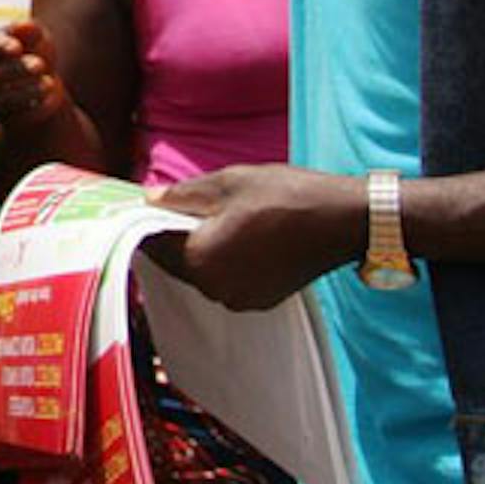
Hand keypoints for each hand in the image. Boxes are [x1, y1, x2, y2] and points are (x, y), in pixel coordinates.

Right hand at [0, 21, 68, 132]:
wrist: (45, 82)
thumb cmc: (35, 51)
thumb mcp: (36, 36)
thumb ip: (30, 29)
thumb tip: (24, 24)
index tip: (17, 48)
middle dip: (14, 70)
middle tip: (39, 64)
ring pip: (0, 99)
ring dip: (26, 90)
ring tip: (49, 82)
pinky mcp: (2, 117)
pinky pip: (14, 115)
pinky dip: (32, 105)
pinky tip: (48, 96)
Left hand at [144, 164, 364, 310]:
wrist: (341, 221)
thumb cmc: (285, 196)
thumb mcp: (228, 183)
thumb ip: (182, 195)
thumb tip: (149, 199)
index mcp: (200, 259)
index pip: (153, 245)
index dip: (145, 224)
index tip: (143, 209)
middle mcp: (214, 288)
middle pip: (175, 263)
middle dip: (172, 237)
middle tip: (177, 208)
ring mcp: (238, 299)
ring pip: (200, 273)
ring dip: (198, 250)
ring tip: (212, 219)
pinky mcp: (260, 300)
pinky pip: (224, 282)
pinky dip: (221, 262)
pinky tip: (235, 237)